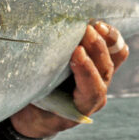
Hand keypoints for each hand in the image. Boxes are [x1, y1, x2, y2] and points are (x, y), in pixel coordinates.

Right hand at [10, 21, 128, 138]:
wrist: (37, 116)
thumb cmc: (29, 109)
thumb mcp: (31, 101)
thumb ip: (35, 86)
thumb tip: (24, 63)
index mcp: (80, 108)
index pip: (92, 91)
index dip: (86, 71)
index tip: (76, 52)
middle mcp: (94, 95)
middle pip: (105, 70)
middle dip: (96, 49)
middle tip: (85, 30)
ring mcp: (99, 80)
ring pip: (113, 59)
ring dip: (105, 40)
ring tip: (94, 23)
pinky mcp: (99, 67)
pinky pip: (114, 52)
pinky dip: (109, 37)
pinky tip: (97, 23)